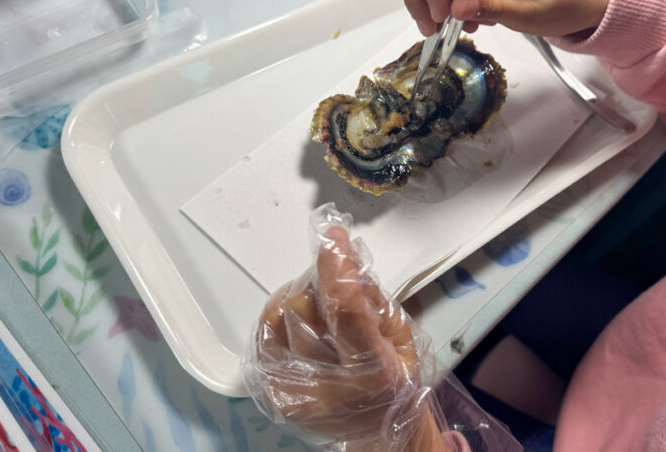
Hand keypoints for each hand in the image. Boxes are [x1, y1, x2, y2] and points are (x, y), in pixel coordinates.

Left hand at [253, 226, 445, 449]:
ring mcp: (293, 393)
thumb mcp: (402, 336)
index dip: (336, 265)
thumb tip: (344, 257)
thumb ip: (373, 298)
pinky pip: (263, 334)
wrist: (379, 434)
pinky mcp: (273, 395)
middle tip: (336, 281)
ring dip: (298, 296)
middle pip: (304, 306)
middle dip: (319, 281)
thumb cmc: (398, 383)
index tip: (334, 234)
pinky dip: (281, 317)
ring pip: (278, 315)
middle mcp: (326, 387)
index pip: (344, 308)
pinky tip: (300, 320)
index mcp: (371, 372)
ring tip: (320, 304)